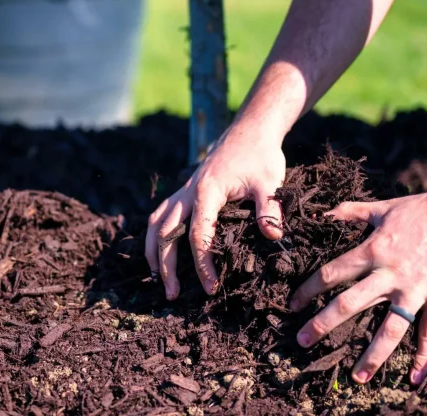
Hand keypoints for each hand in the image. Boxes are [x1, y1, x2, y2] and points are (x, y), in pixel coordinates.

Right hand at [145, 125, 286, 299]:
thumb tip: (273, 236)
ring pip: (156, 224)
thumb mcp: (270, 182)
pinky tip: (159, 252)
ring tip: (157, 279)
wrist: (250, 130)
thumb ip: (270, 209)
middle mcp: (188, 192)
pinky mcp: (185, 191)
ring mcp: (183, 191)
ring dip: (153, 252)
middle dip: (166, 266)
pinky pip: (161, 214)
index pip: (197, 235)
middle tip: (172, 295)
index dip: (202, 264)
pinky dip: (155, 236)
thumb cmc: (261, 156)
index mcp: (206, 192)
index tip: (211, 287)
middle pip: (166, 233)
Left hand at [288, 189, 426, 384]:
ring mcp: (417, 289)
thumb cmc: (426, 208)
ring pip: (390, 328)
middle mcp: (391, 274)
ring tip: (358, 377)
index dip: (309, 290)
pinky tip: (415, 376)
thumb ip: (352, 212)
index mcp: (373, 250)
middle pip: (349, 304)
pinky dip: (423, 355)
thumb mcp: (384, 207)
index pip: (332, 274)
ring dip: (372, 355)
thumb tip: (324, 213)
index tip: (293, 304)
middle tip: (302, 341)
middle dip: (323, 324)